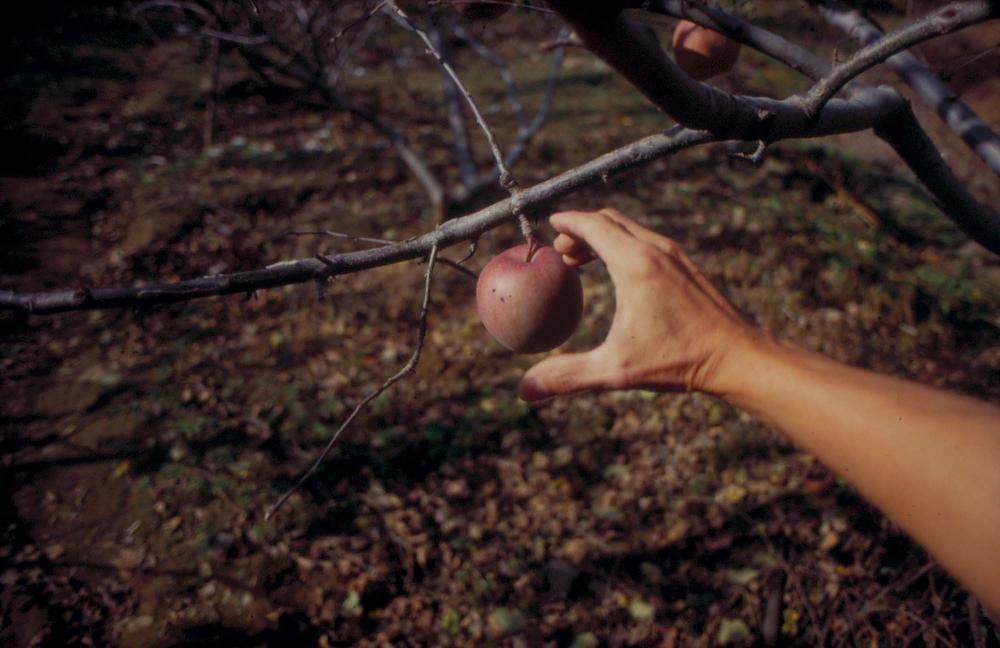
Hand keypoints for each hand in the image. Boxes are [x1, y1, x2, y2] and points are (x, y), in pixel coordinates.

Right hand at [519, 208, 766, 401]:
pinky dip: (624, 247)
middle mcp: (656, 250)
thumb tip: (525, 390)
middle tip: (562, 251)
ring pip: (631, 230)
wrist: (738, 357)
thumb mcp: (617, 370)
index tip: (549, 225)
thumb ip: (568, 376)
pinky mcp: (687, 267)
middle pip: (610, 221)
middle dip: (581, 229)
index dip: (567, 222)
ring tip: (583, 262)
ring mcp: (675, 256)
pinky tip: (619, 277)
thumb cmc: (680, 361)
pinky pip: (647, 243)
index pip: (593, 225)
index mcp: (635, 264)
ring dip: (604, 237)